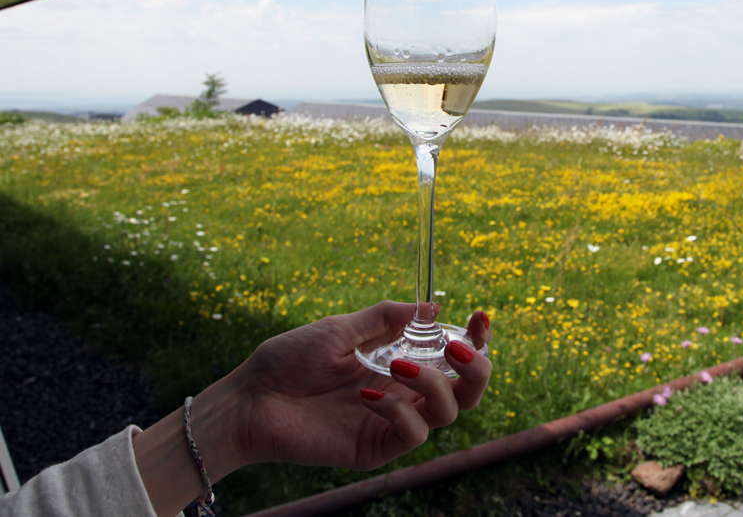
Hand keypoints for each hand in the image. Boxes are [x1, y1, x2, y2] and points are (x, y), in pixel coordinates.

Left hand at [231, 301, 492, 470]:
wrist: (249, 399)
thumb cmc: (288, 360)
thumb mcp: (340, 329)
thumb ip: (385, 318)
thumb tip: (432, 306)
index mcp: (400, 363)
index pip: (454, 358)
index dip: (477, 340)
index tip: (480, 317)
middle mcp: (404, 393)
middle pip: (468, 390)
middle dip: (477, 367)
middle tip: (458, 347)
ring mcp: (392, 422)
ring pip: (448, 412)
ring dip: (434, 384)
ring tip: (398, 364)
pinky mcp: (375, 447)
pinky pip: (411, 433)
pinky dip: (398, 410)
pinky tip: (366, 395)